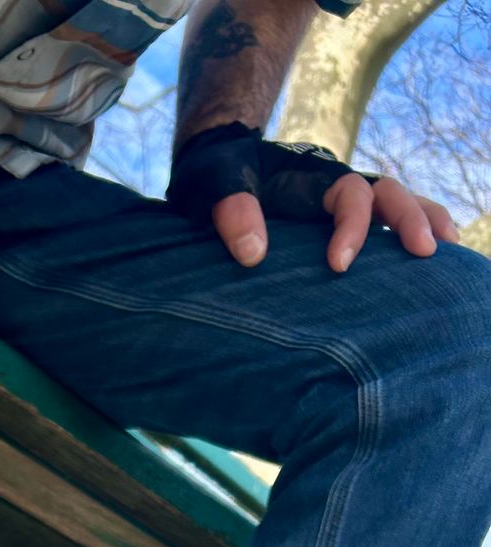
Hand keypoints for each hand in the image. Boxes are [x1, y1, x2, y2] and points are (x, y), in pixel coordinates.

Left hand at [211, 174, 459, 271]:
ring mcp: (340, 204)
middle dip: (410, 220)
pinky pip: (383, 224)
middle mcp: (335, 186)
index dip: (352, 227)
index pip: (349, 194)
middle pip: (388, 193)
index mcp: (311, 176)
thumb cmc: (213, 175)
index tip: (338, 266)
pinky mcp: (338, 224)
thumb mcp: (211, 184)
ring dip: (424, 222)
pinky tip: (426, 262)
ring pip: (396, 203)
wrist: (212, 168)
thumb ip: (230, 210)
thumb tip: (254, 254)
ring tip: (448, 254)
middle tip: (426, 254)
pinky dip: (409, 234)